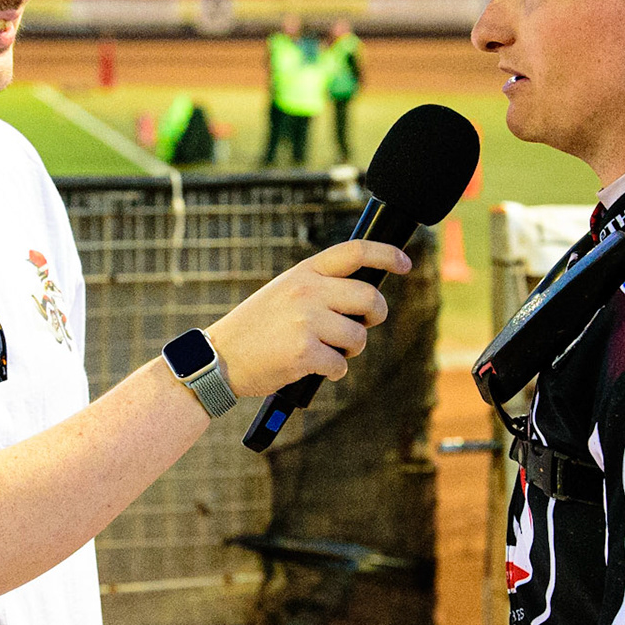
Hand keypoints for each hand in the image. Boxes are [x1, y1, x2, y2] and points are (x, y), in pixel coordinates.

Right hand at [206, 239, 410, 396]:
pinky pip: (341, 365)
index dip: (387, 255)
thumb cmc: (256, 329)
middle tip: (363, 326)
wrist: (219, 358)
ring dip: (350, 350)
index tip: (404, 263)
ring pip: (358, 337)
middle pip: (369, 298)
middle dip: (375, 316)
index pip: (355, 252)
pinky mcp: (305, 352)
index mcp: (304, 273)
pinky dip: (332, 372)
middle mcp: (307, 291)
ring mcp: (307, 321)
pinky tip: (312, 368)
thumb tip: (364, 296)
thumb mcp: (284, 293)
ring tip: (327, 351)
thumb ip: (319, 288)